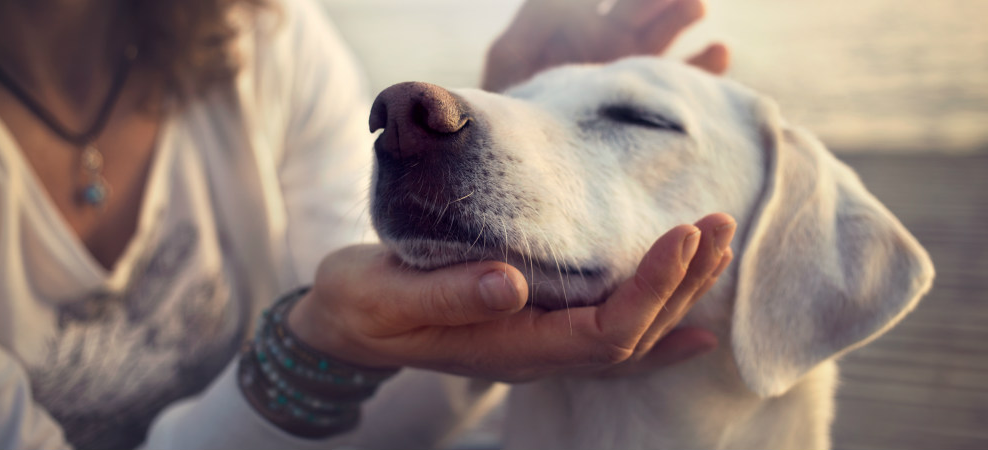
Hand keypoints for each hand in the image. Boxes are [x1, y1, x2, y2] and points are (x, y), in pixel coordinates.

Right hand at [287, 213, 734, 381]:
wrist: (347, 324)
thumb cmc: (362, 306)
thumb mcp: (387, 297)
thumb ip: (447, 295)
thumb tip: (511, 283)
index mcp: (509, 347)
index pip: (603, 331)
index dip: (651, 289)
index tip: (682, 235)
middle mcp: (537, 353)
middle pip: (633, 334)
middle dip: (681, 282)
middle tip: (716, 224)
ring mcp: (540, 344)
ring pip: (629, 333)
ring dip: (678, 293)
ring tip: (716, 246)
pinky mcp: (536, 323)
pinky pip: (610, 335)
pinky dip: (658, 324)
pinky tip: (695, 322)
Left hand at [482, 0, 729, 91]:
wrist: (524, 157)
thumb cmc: (510, 105)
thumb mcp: (511, 56)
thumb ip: (537, 19)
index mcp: (582, 27)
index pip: (614, 1)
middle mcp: (614, 46)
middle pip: (643, 10)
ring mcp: (635, 75)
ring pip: (667, 37)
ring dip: (683, 16)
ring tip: (696, 6)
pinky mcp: (653, 107)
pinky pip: (686, 82)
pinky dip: (705, 64)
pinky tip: (719, 51)